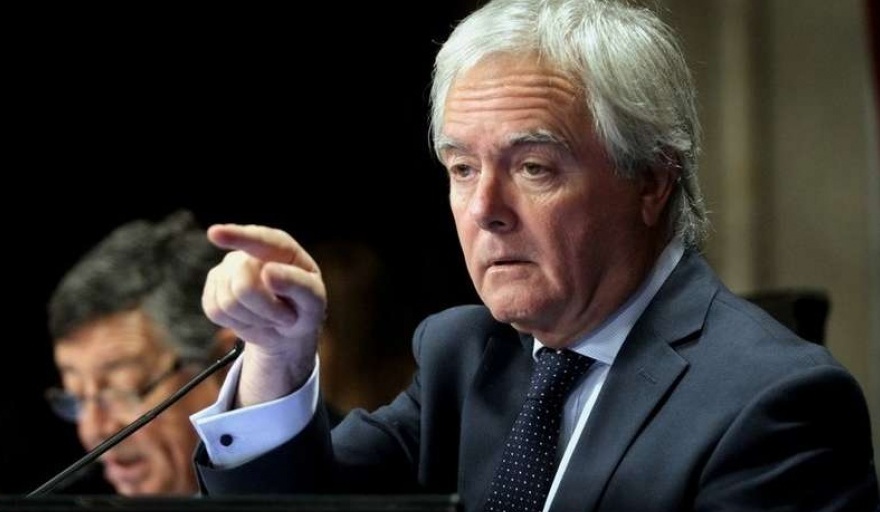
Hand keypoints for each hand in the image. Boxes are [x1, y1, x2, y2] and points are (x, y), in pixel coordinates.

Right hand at [202, 224, 325, 405]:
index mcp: (281, 248)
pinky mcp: (212, 289)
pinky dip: (237, 323)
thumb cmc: (304, 309)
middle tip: (287, 316)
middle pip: (244, 285)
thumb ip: (299, 284)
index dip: (237, 236)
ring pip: (228, 302)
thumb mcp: (314, 300)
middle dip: (267, 308)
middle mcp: (249, 253)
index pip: (260, 240)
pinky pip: (215, 311)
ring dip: (255, 319)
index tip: (216, 233)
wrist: (286, 328)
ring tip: (270, 316)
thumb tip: (267, 271)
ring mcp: (227, 269)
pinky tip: (252, 318)